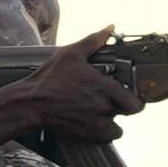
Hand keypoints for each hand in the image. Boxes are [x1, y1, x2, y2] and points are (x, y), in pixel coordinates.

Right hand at [7, 27, 134, 144]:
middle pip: (127, 113)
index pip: (135, 103)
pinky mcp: (87, 136)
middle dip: (123, 107)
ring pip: (117, 127)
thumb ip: (94, 41)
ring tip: (100, 110)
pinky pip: (106, 138)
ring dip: (112, 120)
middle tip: (112, 100)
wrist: (31, 103)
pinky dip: (103, 132)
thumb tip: (109, 28)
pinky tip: (94, 121)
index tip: (128, 94)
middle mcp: (105, 108)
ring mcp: (96, 124)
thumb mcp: (71, 54)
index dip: (135, 99)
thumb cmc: (50, 78)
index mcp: (105, 88)